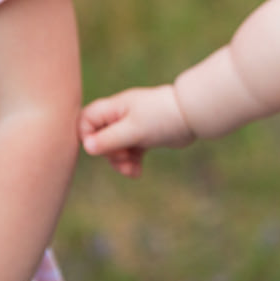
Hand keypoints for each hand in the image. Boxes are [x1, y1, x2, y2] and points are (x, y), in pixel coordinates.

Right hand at [78, 85, 193, 177]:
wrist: (193, 116)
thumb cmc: (162, 118)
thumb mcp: (133, 130)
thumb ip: (109, 139)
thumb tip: (86, 147)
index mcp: (115, 107)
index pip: (86, 120)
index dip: (87, 136)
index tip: (100, 148)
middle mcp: (121, 115)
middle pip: (99, 138)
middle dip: (109, 154)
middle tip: (124, 158)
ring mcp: (133, 126)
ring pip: (116, 148)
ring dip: (120, 162)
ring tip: (131, 170)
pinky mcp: (145, 137)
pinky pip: (130, 152)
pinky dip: (131, 163)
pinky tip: (137, 172)